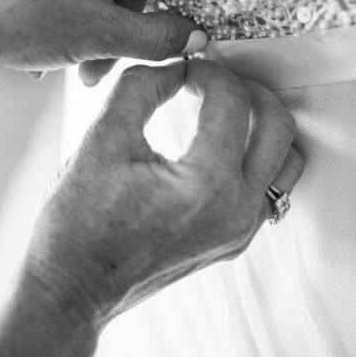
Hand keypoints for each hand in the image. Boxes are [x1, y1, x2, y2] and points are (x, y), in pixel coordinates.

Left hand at [0, 0, 206, 70]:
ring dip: (98, 22)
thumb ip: (159, 36)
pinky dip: (76, 5)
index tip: (168, 35)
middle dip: (123, 23)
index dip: (170, 2)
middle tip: (104, 64)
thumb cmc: (19, 15)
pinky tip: (61, 39)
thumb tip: (197, 38)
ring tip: (79, 64)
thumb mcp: (101, 34)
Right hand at [25, 59, 302, 328]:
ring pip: (285, 161)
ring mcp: (240, 232)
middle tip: (210, 79)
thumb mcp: (102, 138)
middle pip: (278, 125)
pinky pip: (268, 188)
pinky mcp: (233, 242)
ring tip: (220, 108)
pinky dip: (255, 156)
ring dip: (260, 123)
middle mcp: (237, 211)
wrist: (70, 290)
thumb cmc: (77, 223)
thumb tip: (175, 66)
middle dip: (246, 89)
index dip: (206, 71)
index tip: (181, 68)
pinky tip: (218, 143)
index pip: (231, 100)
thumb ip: (142, 87)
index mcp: (207, 184)